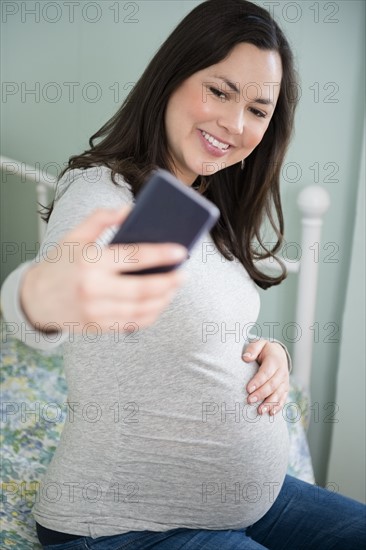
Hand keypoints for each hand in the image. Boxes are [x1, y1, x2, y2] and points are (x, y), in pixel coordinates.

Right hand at [20, 207, 187, 334]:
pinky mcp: (98, 327)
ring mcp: (96, 312)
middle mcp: (93, 289)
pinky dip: (150, 314)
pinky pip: (132, 324)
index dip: (161, 254)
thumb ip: (100, 219)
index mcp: (90, 263)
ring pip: (141, 309)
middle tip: (183, 274)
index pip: (134, 257)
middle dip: (169, 281)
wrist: (34, 299)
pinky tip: (159, 303)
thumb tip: (129, 209)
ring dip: (163, 299)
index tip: (181, 251)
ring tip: (174, 287)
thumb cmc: (58, 264)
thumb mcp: (73, 236)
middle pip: (142, 288)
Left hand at [242, 339, 289, 414]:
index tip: (248, 389)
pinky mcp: (285, 388)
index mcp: (275, 360)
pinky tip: (271, 414)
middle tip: (249, 401)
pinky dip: (278, 407)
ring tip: (260, 411)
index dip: (258, 381)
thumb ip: (252, 349)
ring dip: (270, 403)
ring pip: (278, 394)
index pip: (266, 372)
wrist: (278, 354)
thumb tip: (245, 358)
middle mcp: (282, 371)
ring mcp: (284, 381)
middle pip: (272, 385)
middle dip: (261, 394)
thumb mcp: (259, 344)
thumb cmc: (264, 350)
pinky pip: (283, 399)